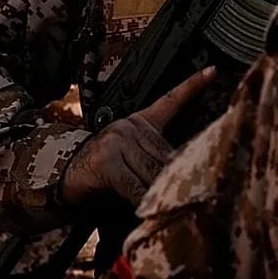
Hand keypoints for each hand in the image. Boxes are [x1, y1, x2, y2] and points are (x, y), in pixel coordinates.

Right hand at [59, 67, 215, 206]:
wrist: (65, 176)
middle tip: (192, 192)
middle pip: (168, 154)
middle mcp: (131, 126)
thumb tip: (184, 176)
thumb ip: (156, 161)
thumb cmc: (103, 171)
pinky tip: (147, 207)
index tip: (212, 71)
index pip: (170, 100)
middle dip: (178, 177)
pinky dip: (143, 200)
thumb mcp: (133, 159)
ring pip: (154, 171)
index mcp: (141, 121)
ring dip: (162, 192)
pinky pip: (135, 186)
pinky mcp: (108, 162)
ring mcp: (118, 141)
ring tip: (172, 205)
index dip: (192, 85)